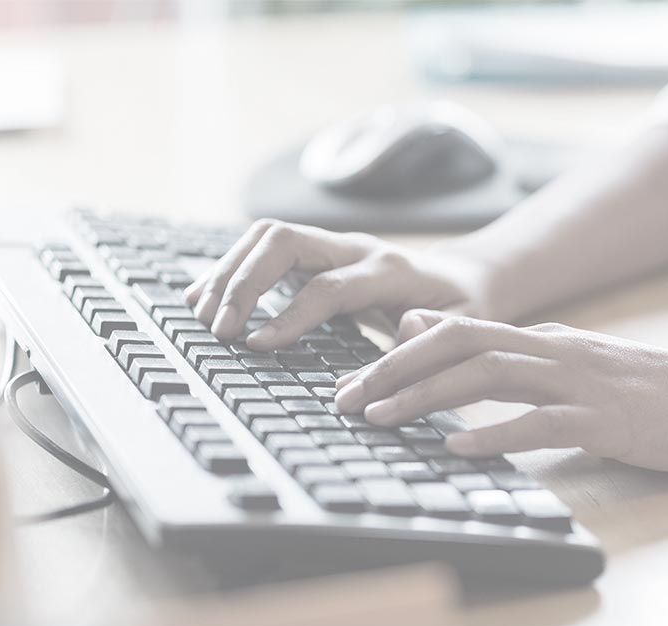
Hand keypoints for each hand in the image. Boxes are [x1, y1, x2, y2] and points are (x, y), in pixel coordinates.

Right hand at [184, 220, 493, 349]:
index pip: (330, 285)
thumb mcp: (465, 328)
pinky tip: (206, 296)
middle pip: (285, 241)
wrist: (466, 280)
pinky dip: (232, 268)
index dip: (291, 315)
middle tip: (218, 329)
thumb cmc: (464, 311)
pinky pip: (265, 248)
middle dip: (244, 281)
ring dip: (229, 271)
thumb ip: (436, 334)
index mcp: (392, 270)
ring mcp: (335, 245)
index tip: (256, 345)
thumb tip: (406, 331)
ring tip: (201, 315)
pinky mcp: (318, 254)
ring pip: (268, 237)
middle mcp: (358, 248)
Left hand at [334, 312, 667, 473]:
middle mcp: (556, 350)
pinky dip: (494, 432)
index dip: (399, 353)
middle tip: (345, 399)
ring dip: (427, 396)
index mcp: (547, 339)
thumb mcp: (579, 365)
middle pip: (459, 345)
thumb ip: (521, 357)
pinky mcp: (608, 419)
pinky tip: (458, 447)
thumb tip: (462, 351)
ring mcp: (582, 382)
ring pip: (489, 376)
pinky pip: (541, 422)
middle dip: (394, 369)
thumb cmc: (656, 390)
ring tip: (380, 418)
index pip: (457, 332)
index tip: (355, 380)